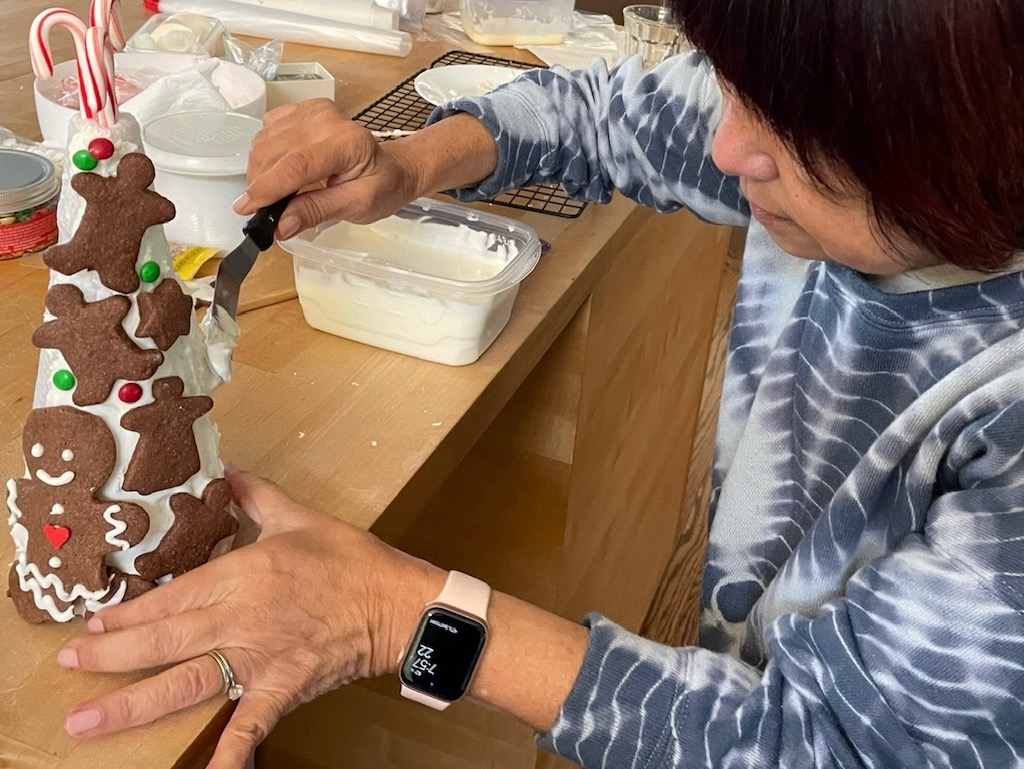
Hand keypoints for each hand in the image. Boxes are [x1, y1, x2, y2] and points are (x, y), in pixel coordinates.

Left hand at [57, 466, 443, 768]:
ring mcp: (259, 657)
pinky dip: (227, 755)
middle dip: (109, 656)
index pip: (169, 597)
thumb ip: (256, 496)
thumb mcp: (300, 518)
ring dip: (132, 704)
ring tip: (86, 722)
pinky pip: (249, 726)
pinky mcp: (282, 687)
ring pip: (184, 683)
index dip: (126, 613)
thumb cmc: (350, 559)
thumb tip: (229, 469)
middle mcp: (240, 617)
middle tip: (69, 666)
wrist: (396, 602)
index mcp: (242, 573)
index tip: (93, 623)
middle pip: (162, 642)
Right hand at [233, 99, 422, 238]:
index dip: (267, 188)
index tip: (246, 209)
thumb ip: (317, 212)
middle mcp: (326, 120)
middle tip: (268, 213)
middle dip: (261, 185)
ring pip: (264, 142)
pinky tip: (282, 171)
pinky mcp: (300, 111)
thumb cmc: (382, 186)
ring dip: (261, 172)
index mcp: (347, 143)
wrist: (392, 167)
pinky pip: (266, 133)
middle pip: (274, 152)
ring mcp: (311, 112)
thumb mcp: (357, 206)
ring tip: (279, 194)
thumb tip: (280, 224)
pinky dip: (265, 156)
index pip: (296, 165)